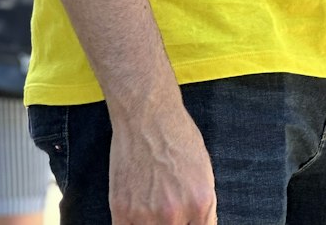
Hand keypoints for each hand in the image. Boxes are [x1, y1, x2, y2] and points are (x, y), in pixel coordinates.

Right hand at [108, 104, 216, 223]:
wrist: (145, 112)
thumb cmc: (176, 135)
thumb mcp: (204, 172)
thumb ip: (203, 209)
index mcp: (200, 203)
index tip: (185, 220)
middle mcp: (174, 214)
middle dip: (173, 222)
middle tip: (166, 207)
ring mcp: (146, 214)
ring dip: (151, 222)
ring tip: (150, 202)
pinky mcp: (121, 210)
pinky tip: (136, 211)